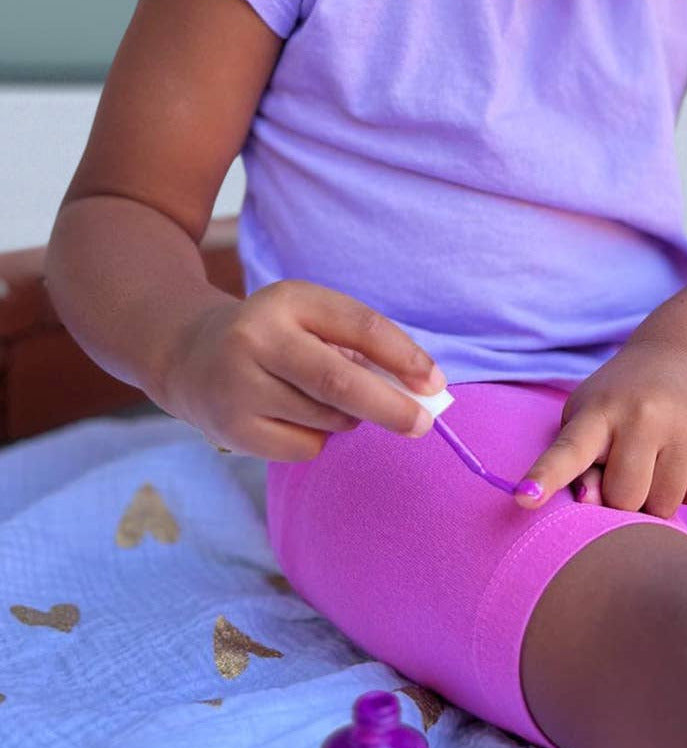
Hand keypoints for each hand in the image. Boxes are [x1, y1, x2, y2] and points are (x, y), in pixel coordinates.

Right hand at [151, 279, 447, 461]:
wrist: (190, 356)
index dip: (404, 357)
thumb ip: (362, 348)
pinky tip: (291, 418)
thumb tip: (419, 393)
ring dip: (347, 420)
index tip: (434, 384)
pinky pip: (302, 448)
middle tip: (422, 424)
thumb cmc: (279, 339)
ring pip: (325, 419)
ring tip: (324, 402)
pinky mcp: (231, 428)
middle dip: (390, 406)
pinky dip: (317, 441)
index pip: (360, 326)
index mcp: (289, 299)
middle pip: (338, 382)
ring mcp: (238, 384)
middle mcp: (257, 338)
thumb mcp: (312, 320)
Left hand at [516, 339, 686, 519]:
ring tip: (653, 461)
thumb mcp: (584, 420)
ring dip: (655, 497)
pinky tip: (679, 459)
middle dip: (621, 497)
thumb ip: (578, 465)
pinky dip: (686, 490)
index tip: (523, 498)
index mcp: (597, 411)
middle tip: (624, 468)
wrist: (676, 360)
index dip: (546, 477)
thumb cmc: (615, 404)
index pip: (568, 451)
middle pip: (625, 498)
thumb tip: (594, 502)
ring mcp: (685, 424)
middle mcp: (644, 414)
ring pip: (664, 505)